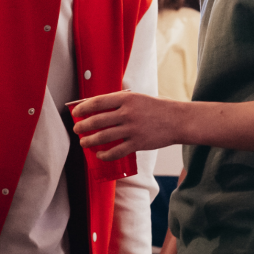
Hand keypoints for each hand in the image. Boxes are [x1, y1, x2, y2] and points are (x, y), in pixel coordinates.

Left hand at [71, 91, 185, 161]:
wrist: (177, 120)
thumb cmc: (156, 108)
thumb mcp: (137, 98)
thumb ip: (119, 103)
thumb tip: (98, 109)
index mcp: (126, 99)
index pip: (98, 102)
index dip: (83, 108)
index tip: (75, 113)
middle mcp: (128, 113)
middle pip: (97, 121)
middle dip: (83, 126)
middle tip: (77, 129)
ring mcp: (132, 129)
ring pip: (104, 137)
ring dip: (89, 141)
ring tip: (84, 143)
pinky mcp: (138, 143)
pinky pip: (116, 151)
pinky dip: (105, 154)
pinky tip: (99, 154)